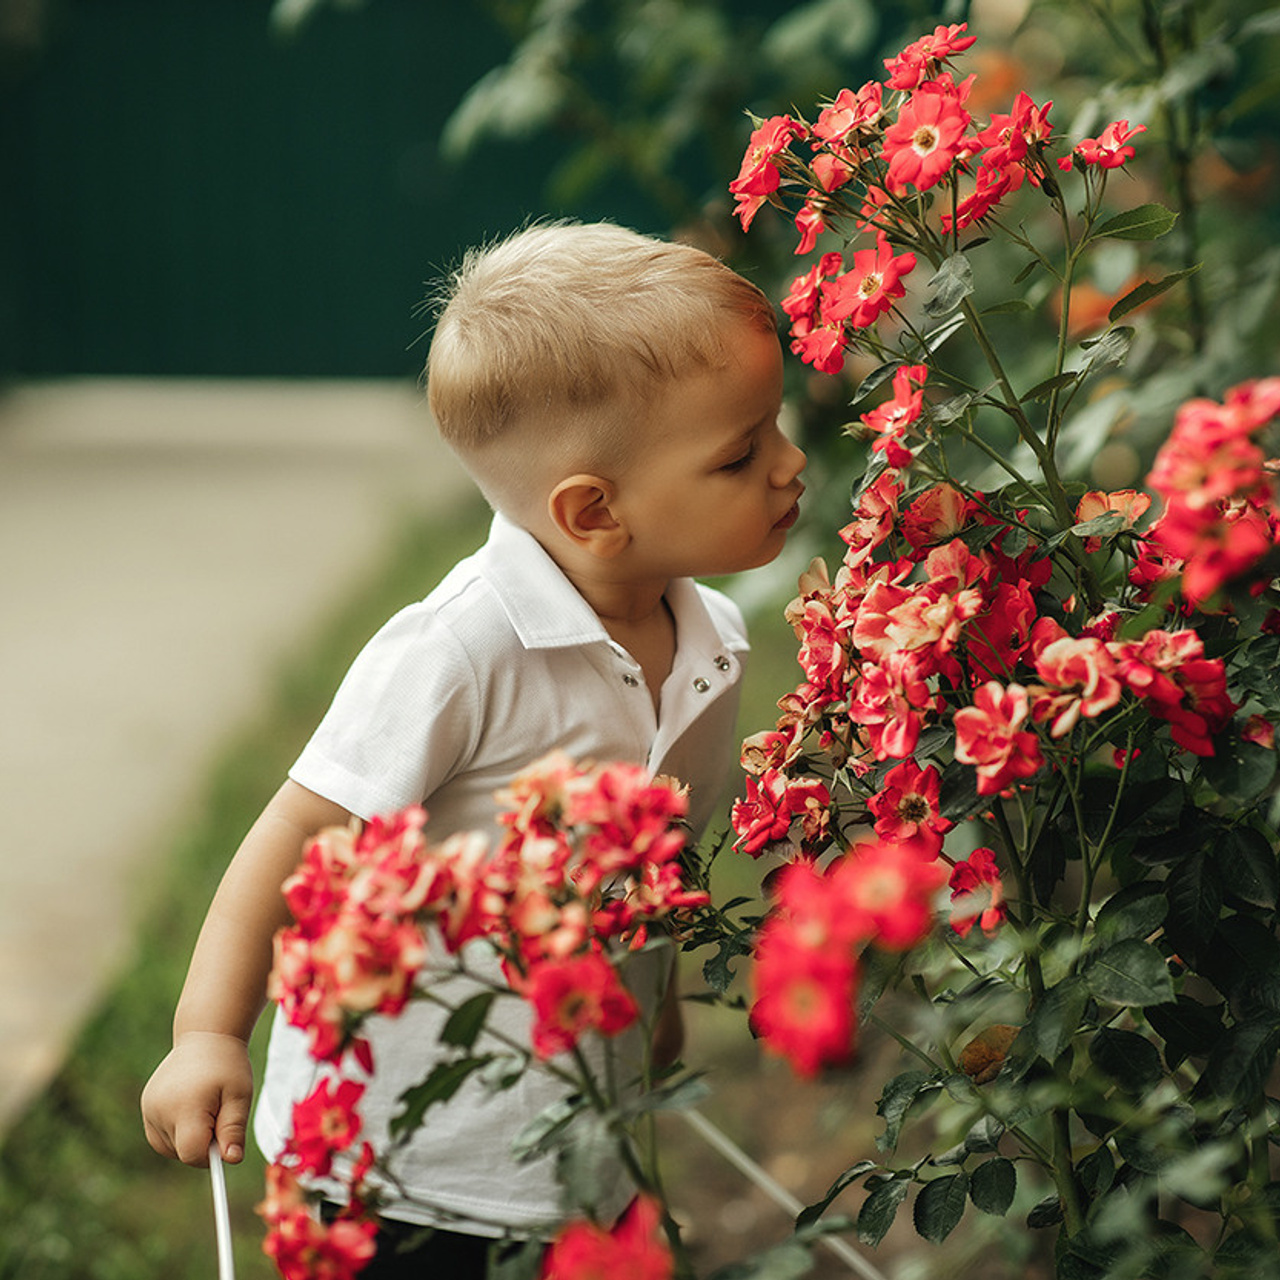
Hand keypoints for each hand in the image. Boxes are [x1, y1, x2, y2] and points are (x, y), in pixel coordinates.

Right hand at [140, 1031, 252, 1166]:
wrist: (206, 1036)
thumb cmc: (227, 1066)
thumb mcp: (240, 1095)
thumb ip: (234, 1129)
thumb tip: (231, 1159)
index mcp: (184, 1107)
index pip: (192, 1154)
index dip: (212, 1155)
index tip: (226, 1141)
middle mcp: (159, 1110)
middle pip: (182, 1153)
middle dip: (203, 1144)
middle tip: (218, 1113)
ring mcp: (149, 1109)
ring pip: (171, 1148)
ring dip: (190, 1138)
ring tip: (205, 1107)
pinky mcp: (146, 1107)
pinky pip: (161, 1136)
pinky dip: (178, 1132)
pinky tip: (192, 1109)